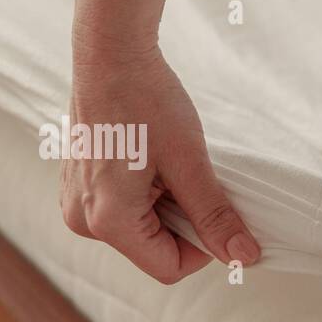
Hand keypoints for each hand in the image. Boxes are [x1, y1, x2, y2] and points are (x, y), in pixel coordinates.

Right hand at [59, 38, 259, 283]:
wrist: (110, 53)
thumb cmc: (148, 100)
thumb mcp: (190, 163)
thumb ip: (215, 216)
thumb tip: (245, 257)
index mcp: (106, 220)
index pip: (170, 267)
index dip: (203, 246)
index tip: (212, 206)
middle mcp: (82, 220)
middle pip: (155, 250)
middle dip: (183, 221)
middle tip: (186, 174)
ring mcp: (76, 204)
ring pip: (144, 230)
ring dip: (168, 205)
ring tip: (165, 162)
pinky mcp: (80, 188)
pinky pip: (127, 210)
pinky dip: (150, 194)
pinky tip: (150, 159)